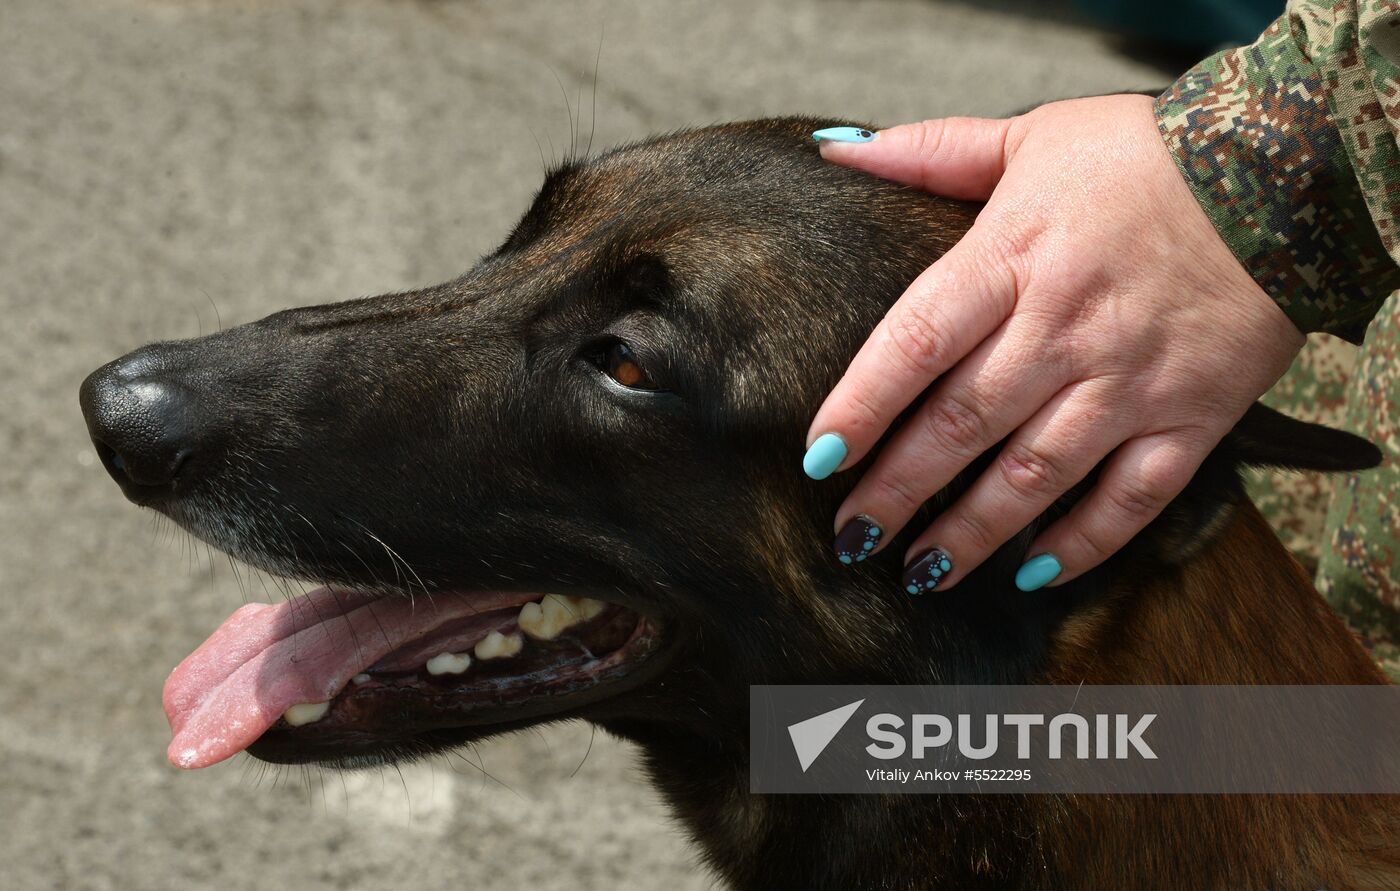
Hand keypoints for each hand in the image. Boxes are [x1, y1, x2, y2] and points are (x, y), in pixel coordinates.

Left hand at [806, 94, 1304, 592]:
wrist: (1285, 170)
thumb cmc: (1141, 155)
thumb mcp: (1030, 136)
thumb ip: (931, 152)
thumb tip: (837, 152)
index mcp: (1012, 258)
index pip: (915, 343)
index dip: (860, 407)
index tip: (818, 458)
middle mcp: (1064, 329)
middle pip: (961, 424)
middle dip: (897, 490)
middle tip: (852, 536)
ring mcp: (1130, 381)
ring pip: (1035, 476)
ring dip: (972, 534)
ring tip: (920, 573)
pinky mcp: (1192, 417)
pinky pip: (1133, 497)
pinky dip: (1084, 542)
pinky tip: (1032, 573)